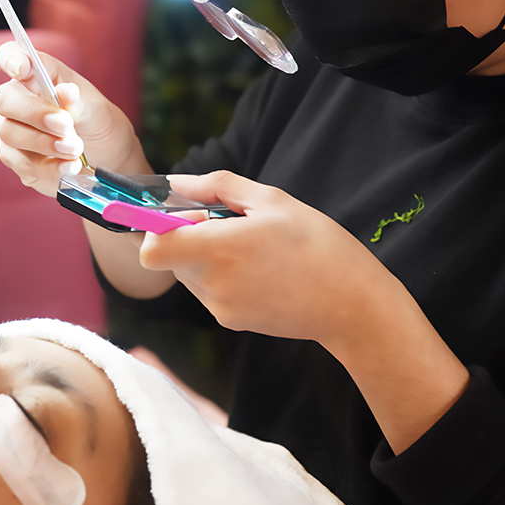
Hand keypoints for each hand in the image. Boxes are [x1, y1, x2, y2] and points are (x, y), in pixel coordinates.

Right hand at [0, 41, 145, 195]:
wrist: (108, 158)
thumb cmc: (98, 123)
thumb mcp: (97, 110)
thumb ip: (78, 102)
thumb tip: (65, 92)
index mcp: (38, 76)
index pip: (10, 56)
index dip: (11, 59)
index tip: (23, 67)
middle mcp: (19, 101)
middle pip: (4, 99)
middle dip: (34, 113)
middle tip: (66, 125)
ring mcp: (14, 131)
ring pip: (10, 133)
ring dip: (45, 142)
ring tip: (75, 148)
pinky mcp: (19, 161)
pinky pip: (22, 163)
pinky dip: (48, 166)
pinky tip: (70, 166)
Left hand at [141, 171, 470, 453]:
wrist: (352, 305)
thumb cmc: (318, 244)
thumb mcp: (272, 200)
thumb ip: (216, 187)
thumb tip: (176, 183)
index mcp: (220, 249)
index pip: (151, 248)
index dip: (155, 228)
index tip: (180, 214)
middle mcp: (212, 283)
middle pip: (168, 257)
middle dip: (186, 236)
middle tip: (229, 223)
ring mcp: (220, 307)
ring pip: (188, 274)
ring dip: (205, 256)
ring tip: (252, 247)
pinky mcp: (231, 321)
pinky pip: (209, 291)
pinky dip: (222, 275)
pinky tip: (260, 269)